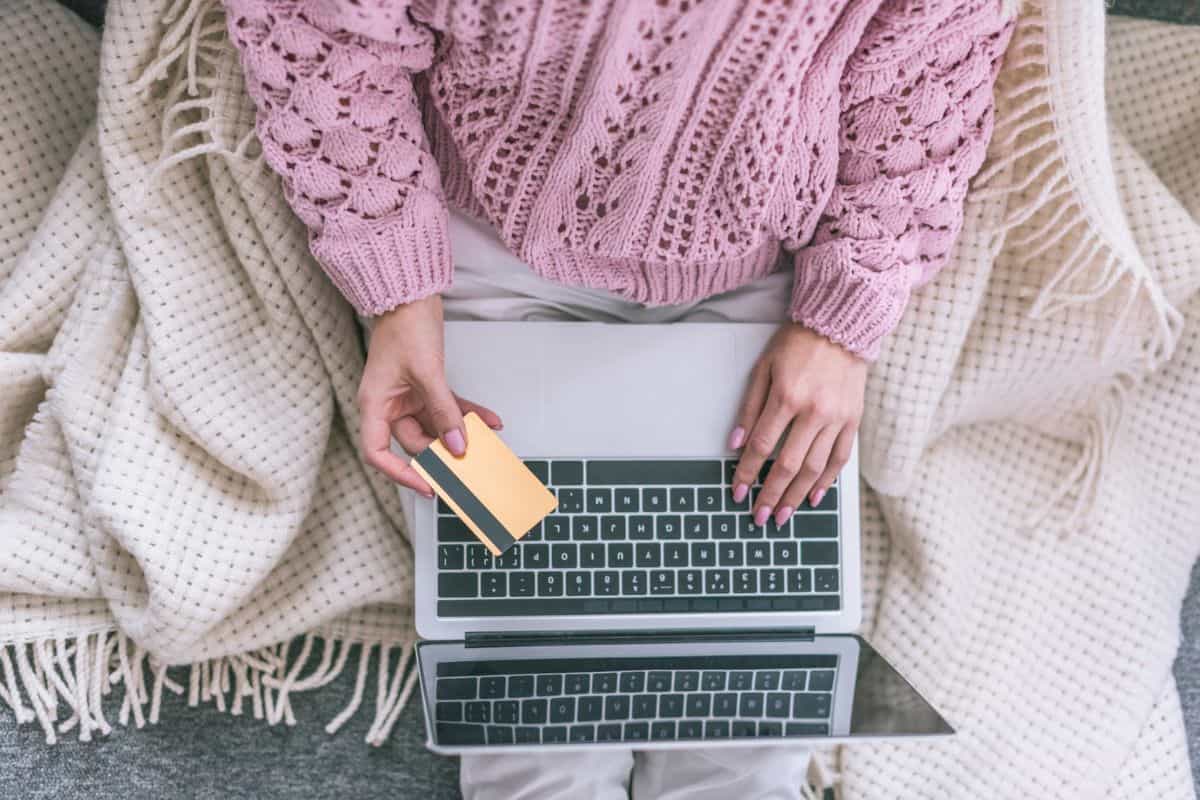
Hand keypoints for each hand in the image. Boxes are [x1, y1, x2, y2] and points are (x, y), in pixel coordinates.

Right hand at [356, 294, 501, 495]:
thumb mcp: (427, 373)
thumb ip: (443, 411)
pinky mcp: (424, 386)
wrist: (411, 295)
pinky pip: (446, 408)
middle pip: (414, 442)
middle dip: (441, 453)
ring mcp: (407, 396)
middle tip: (466, 466)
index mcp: (375, 405)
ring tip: (484, 442)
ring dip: (459, 432)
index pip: (378, 452)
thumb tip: (457, 444)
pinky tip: (488, 420)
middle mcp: (388, 404)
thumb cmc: (405, 326)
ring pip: (434, 426)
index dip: (399, 474)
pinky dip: (465, 414)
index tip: (426, 484)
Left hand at [729, 323, 865, 526]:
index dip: (747, 472)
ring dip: (797, 496)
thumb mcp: (762, 369)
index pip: (762, 446)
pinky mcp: (853, 420)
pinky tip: (814, 496)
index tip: (738, 490)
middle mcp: (814, 412)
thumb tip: (735, 444)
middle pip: (788, 465)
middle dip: (771, 495)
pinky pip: (840, 458)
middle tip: (759, 516)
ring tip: (783, 515)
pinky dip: (827, 481)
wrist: (841, 326)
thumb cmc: (797, 344)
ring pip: (815, 469)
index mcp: (787, 397)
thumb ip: (749, 408)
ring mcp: (837, 418)